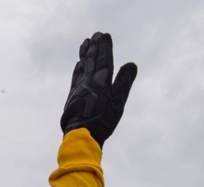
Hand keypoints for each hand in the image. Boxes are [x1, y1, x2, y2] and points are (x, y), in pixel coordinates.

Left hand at [60, 32, 136, 147]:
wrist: (81, 133)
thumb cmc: (103, 119)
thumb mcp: (118, 101)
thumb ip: (124, 81)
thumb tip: (131, 64)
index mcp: (100, 80)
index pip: (103, 59)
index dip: (104, 47)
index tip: (104, 35)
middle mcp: (88, 81)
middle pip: (91, 60)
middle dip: (93, 47)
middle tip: (94, 35)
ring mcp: (78, 88)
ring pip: (82, 67)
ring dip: (84, 54)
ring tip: (84, 43)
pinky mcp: (72, 96)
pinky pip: (75, 78)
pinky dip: (77, 69)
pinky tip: (78, 65)